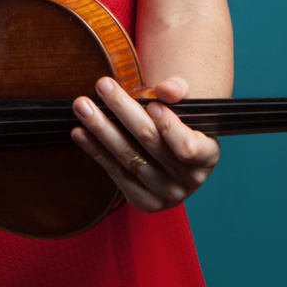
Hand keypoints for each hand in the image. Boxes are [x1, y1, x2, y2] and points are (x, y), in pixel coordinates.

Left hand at [71, 75, 218, 212]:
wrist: (174, 151)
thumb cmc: (181, 121)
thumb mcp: (188, 105)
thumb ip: (180, 91)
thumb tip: (166, 90)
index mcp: (207, 156)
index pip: (187, 146)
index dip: (170, 126)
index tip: (153, 104)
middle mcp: (188, 180)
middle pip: (149, 141)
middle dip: (123, 109)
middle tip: (102, 85)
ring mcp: (164, 195)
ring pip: (127, 157)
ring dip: (101, 128)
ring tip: (81, 105)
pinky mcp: (142, 201)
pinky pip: (115, 173)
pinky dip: (95, 151)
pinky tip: (79, 132)